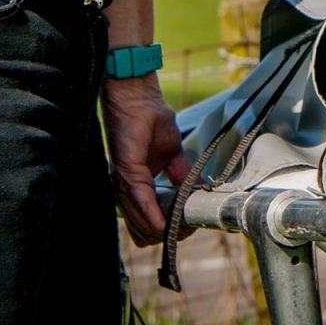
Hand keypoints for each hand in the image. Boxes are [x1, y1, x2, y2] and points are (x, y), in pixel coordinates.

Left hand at [101, 73, 190, 245]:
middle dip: (165, 233)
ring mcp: (125, 179)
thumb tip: (200, 188)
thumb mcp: (173, 150)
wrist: (136, 92)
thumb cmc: (149, 114)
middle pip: (142, 226)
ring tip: (180, 232)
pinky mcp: (127, 168)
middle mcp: (127, 185)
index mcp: (138, 182)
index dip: (166, 228)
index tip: (186, 230)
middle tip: (186, 231)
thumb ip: (182, 172)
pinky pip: (140, 198)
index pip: (148, 216)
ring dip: (162, 228)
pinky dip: (152, 213)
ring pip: (140, 218)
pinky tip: (163, 224)